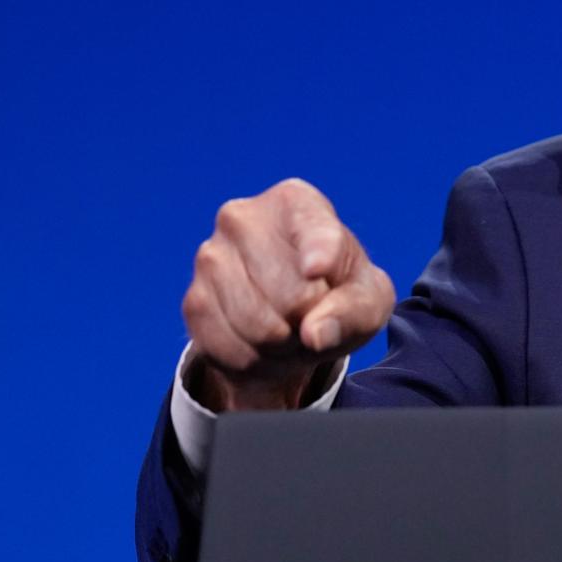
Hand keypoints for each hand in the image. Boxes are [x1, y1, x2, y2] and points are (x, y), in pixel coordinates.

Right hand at [180, 178, 394, 409]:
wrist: (295, 322)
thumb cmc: (339, 295)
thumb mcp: (368, 301)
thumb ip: (352, 312)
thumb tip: (315, 333)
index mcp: (296, 202)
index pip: (311, 229)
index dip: (318, 254)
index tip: (318, 271)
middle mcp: (243, 218)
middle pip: (288, 293)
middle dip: (308, 322)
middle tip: (313, 317)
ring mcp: (210, 257)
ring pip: (254, 324)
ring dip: (281, 346)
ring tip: (291, 331)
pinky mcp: (193, 300)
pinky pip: (226, 345)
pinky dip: (252, 359)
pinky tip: (263, 345)